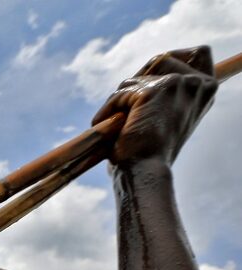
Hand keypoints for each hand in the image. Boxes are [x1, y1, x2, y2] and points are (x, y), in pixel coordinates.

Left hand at [92, 46, 216, 165]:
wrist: (146, 171)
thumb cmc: (151, 150)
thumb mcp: (167, 115)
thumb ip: (167, 91)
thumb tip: (149, 68)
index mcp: (207, 89)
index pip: (199, 52)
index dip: (169, 61)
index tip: (152, 81)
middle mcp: (198, 83)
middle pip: (160, 59)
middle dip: (137, 83)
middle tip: (132, 112)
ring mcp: (177, 83)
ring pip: (134, 79)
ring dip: (121, 102)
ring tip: (125, 127)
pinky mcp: (153, 90)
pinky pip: (119, 94)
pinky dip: (109, 112)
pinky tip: (116, 131)